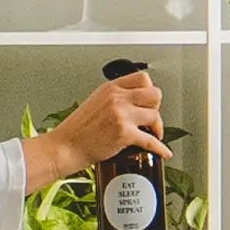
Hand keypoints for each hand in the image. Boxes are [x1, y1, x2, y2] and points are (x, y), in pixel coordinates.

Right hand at [25, 73, 169, 187]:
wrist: (65, 147)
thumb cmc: (76, 130)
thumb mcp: (94, 102)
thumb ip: (114, 98)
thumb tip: (132, 103)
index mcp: (110, 88)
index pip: (143, 78)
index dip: (150, 90)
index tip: (148, 101)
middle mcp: (117, 98)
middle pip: (154, 94)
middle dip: (156, 107)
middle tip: (150, 117)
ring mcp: (121, 115)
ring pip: (155, 115)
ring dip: (157, 127)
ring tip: (152, 134)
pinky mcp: (124, 133)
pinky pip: (151, 140)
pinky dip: (161, 148)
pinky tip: (164, 151)